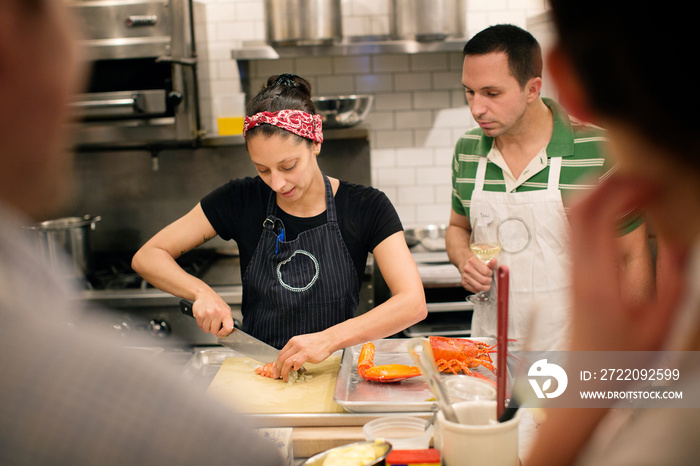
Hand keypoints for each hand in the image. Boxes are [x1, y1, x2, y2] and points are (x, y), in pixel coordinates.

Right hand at [191, 293, 233, 336]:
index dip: (223, 333)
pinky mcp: (200, 314)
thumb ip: (227, 322)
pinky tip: (204, 318)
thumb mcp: (226, 310)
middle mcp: (217, 313)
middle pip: (214, 331)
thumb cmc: (216, 303)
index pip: (228, 328)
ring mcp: (208, 314)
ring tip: (208, 319)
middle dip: (213, 329)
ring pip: (206, 330)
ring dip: (206, 327)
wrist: (205, 294)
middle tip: (213, 323)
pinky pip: (200, 326)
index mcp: (226, 313)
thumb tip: (224, 333)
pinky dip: (201, 324)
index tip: (220, 333)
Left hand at [271, 332, 334, 381]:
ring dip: (284, 372)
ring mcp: (301, 348)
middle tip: (277, 376)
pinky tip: (296, 370)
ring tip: (285, 377)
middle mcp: (295, 343)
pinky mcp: (307, 353)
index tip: (275, 371)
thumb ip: (295, 351)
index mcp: (293, 341)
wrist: (328, 339)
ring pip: (287, 361)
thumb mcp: (302, 344)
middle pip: (281, 358)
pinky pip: (297, 362)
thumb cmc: (317, 343)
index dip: (276, 364)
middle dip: (278, 369)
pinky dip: (294, 368)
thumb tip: (288, 363)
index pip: (280, 354)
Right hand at [460, 256, 497, 292]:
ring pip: (479, 287)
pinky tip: (481, 284)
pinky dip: (480, 289)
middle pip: (483, 280)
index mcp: (472, 261)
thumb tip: (494, 261)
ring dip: (486, 286)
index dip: (490, 273)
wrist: (468, 266)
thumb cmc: (478, 264)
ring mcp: (465, 276)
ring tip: (487, 283)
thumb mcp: (485, 262)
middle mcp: (467, 269)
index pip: (485, 271)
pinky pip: (475, 290)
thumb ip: (491, 263)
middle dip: (489, 281)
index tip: (490, 272)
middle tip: (489, 278)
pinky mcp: (464, 283)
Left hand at [568, 175, 686, 350]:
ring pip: (570, 216)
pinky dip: (594, 211)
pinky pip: (573, 230)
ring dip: (598, 194)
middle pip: (576, 208)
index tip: (650, 185)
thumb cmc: (620, 358)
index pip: (597, 217)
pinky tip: (619, 215)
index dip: (622, 190)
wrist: (584, 378)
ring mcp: (569, 269)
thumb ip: (673, 281)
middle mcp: (577, 270)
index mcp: (599, 281)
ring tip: (633, 192)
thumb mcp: (660, 323)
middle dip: (608, 183)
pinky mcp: (571, 272)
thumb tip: (679, 243)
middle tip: (641, 180)